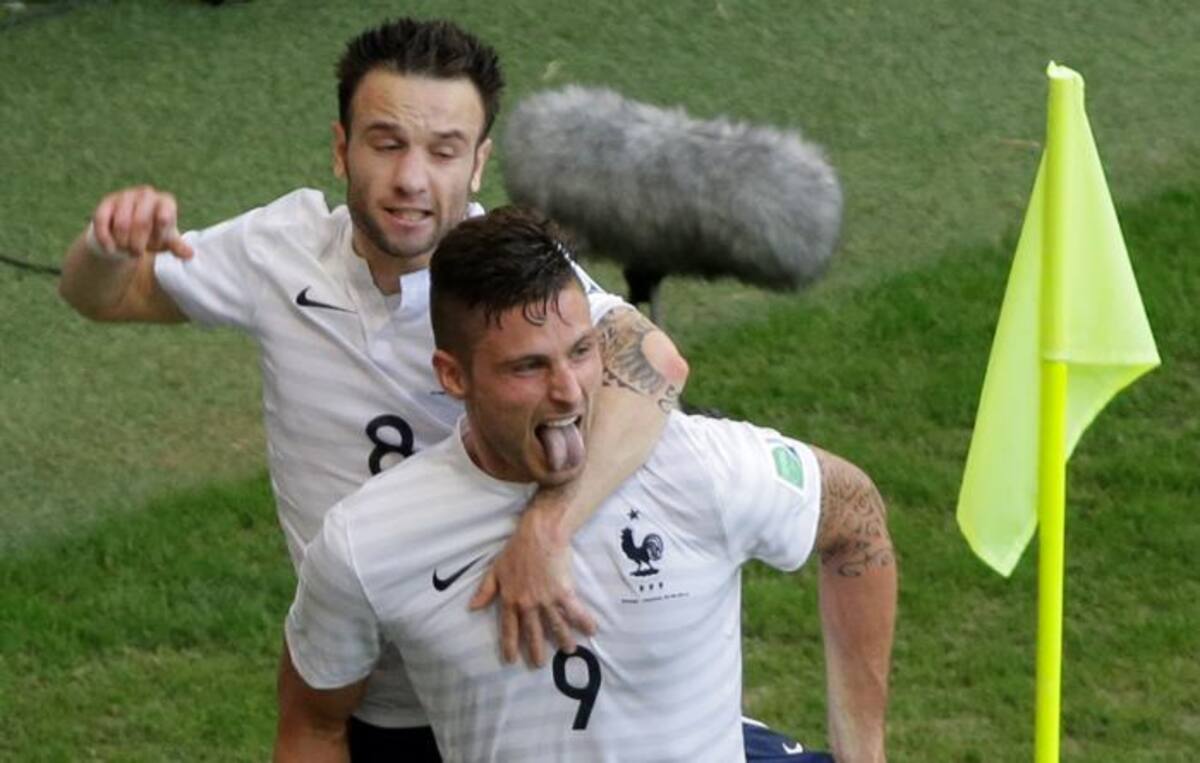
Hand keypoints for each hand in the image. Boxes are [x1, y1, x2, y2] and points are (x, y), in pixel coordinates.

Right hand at [90, 185, 193, 259]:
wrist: (127, 233)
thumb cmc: (152, 235)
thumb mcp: (166, 241)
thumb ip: (177, 247)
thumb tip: (189, 254)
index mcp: (165, 202)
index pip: (165, 218)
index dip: (158, 236)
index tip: (156, 245)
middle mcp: (146, 194)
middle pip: (141, 222)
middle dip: (138, 244)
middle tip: (137, 254)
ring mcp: (125, 196)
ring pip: (122, 224)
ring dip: (123, 242)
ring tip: (126, 249)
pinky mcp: (106, 202)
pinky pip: (102, 221)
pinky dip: (106, 239)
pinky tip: (110, 249)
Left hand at [470, 505, 596, 667]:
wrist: (539, 534)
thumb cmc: (516, 549)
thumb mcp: (495, 570)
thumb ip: (485, 591)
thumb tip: (472, 608)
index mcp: (510, 599)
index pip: (508, 628)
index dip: (509, 645)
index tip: (510, 660)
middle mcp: (528, 604)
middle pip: (532, 632)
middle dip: (536, 650)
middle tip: (538, 664)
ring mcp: (546, 599)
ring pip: (555, 626)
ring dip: (562, 640)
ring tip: (568, 650)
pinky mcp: (563, 592)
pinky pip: (574, 611)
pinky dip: (583, 621)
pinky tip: (591, 630)